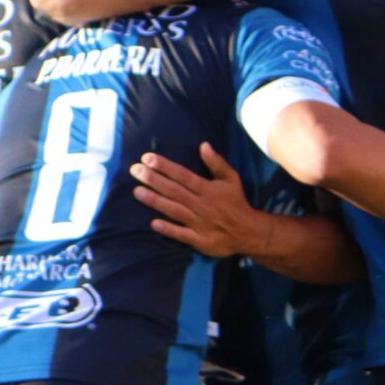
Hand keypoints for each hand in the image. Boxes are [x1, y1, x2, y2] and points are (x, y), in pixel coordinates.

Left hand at [130, 142, 268, 256]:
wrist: (249, 232)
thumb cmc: (236, 202)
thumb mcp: (231, 179)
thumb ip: (217, 163)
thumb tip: (203, 145)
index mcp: (209, 189)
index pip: (183, 175)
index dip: (165, 166)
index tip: (147, 158)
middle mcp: (202, 205)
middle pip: (174, 191)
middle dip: (153, 180)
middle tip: (135, 171)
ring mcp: (200, 223)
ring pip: (174, 210)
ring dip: (155, 201)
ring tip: (137, 192)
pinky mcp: (200, 240)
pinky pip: (182, 234)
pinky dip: (168, 229)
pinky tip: (153, 223)